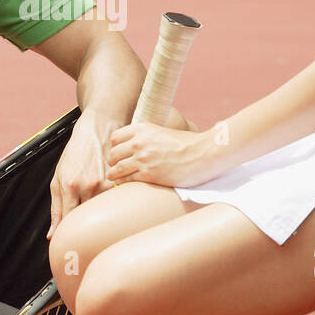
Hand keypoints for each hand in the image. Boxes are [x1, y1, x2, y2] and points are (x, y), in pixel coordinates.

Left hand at [48, 109, 116, 237]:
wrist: (98, 129)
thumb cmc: (76, 153)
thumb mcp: (58, 178)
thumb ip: (55, 208)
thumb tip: (52, 234)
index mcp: (69, 186)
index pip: (68, 220)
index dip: (67, 234)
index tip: (67, 243)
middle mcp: (88, 186)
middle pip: (86, 219)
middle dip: (83, 226)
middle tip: (82, 228)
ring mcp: (106, 184)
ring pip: (102, 212)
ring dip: (98, 214)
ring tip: (96, 207)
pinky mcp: (119, 181)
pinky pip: (114, 203)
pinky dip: (110, 205)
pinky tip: (108, 200)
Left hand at [107, 124, 222, 187]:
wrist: (202, 153)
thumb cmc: (186, 144)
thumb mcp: (161, 132)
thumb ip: (146, 138)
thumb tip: (132, 147)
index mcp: (142, 129)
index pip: (115, 138)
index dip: (115, 147)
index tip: (119, 154)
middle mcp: (139, 142)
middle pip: (112, 155)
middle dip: (113, 163)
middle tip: (117, 168)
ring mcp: (142, 159)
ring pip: (115, 169)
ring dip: (114, 175)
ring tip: (117, 179)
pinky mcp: (148, 175)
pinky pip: (125, 181)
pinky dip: (122, 184)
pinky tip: (124, 185)